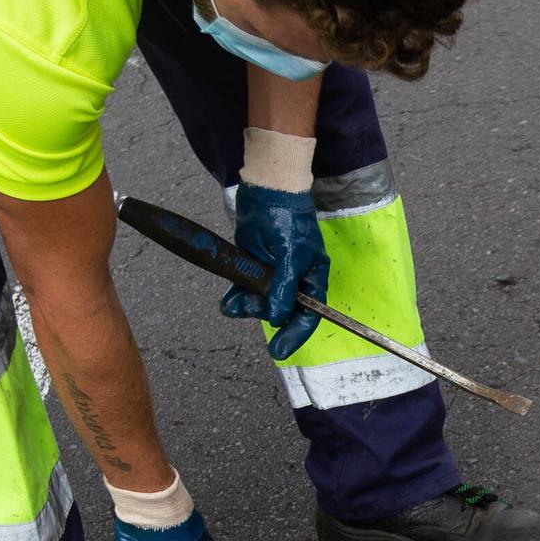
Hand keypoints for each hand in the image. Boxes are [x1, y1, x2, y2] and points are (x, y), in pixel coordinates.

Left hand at [227, 182, 328, 359]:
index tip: (277, 350)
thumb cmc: (287, 219)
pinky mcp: (253, 265)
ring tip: (233, 305)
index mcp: (311, 277)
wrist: (266, 189)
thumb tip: (278, 317)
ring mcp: (272, 273)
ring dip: (245, 306)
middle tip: (246, 307)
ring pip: (260, 302)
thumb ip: (284, 288)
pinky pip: (245, 289)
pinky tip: (228, 301)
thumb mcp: (290, 256)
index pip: (308, 315)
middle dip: (262, 313)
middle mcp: (294, 280)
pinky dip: (236, 297)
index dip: (294, 334)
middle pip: (281, 311)